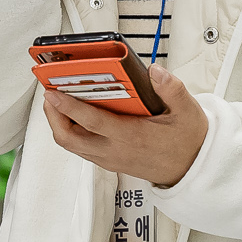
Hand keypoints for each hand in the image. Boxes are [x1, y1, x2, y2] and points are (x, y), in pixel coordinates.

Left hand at [42, 66, 208, 187]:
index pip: (92, 122)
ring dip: (59, 123)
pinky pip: (80, 147)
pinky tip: (75, 115)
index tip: (53, 92)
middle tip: (50, 93)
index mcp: (131, 137)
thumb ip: (171, 89)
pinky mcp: (109, 162)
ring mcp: (109, 158)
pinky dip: (71, 130)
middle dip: (53, 116)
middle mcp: (115, 150)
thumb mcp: (187, 111)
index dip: (69, 107)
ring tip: (58, 101)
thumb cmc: (187, 141)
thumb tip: (154, 72)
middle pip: (69, 138)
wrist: (191, 169)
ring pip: (71, 144)